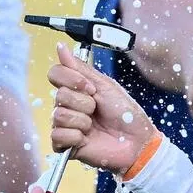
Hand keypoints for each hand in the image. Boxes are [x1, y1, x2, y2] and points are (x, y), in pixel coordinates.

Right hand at [49, 44, 160, 173]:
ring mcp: (65, 125)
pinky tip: (87, 139)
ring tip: (94, 126)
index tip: (91, 88)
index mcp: (76, 89)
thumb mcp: (105, 86)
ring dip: (83, 120)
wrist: (137, 141)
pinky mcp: (65, 144)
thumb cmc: (126, 114)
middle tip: (97, 110)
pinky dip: (76, 137)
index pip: (55, 74)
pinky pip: (57, 135)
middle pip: (59, 95)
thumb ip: (80, 68)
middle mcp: (68, 105)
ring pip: (59, 115)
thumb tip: (60, 47)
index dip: (72, 79)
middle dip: (84, 103)